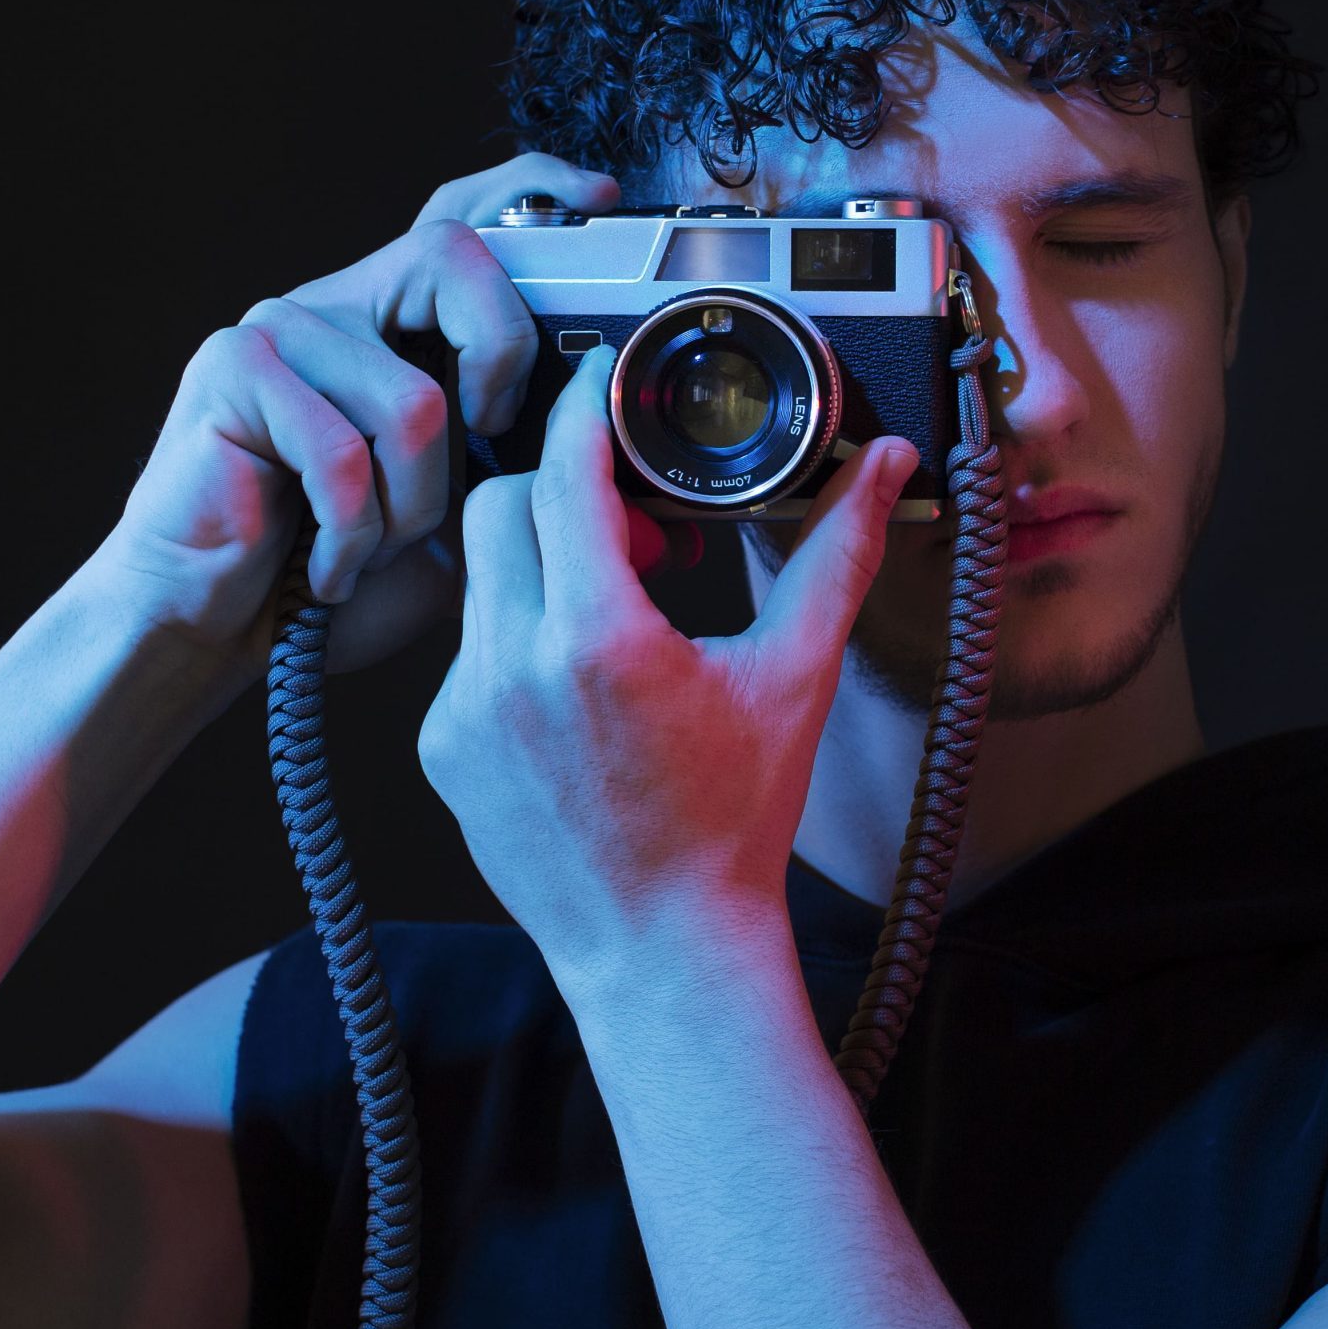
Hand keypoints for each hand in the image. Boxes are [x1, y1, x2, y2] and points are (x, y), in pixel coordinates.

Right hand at [74, 153, 674, 695]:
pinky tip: (324, 566)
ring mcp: (280, 328)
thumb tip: (652, 519)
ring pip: (412, 400)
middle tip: (483, 446)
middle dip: (500, 361)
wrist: (216, 631)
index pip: (464, 217)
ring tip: (366, 548)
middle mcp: (339, 305)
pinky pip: (342, 451)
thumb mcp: (463, 533)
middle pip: (450, 258)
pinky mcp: (231, 370)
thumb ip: (534, 499)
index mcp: (396, 323)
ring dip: (408, 507)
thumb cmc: (334, 576)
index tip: (599, 197)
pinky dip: (352, 534)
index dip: (532, 191)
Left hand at [420, 340, 917, 1000]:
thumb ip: (835, 556)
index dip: (583, 410)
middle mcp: (512, 669)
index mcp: (600, 640)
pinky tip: (580, 688)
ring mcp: (463, 711)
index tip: (605, 380)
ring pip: (481, 576)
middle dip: (566, 494)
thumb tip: (886, 466)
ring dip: (543, 566)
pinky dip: (520, 639)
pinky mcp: (441, 747)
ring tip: (620, 615)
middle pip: (503, 505)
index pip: (562, 472)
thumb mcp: (794, 679)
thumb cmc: (733, 823)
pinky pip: (469, 649)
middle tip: (643, 534)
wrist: (665, 947)